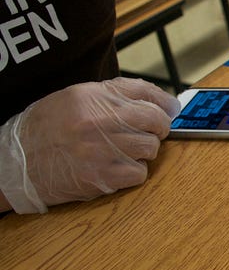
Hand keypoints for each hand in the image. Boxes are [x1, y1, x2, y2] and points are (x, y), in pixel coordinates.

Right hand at [0, 77, 180, 213]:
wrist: (16, 163)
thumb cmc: (47, 129)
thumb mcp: (75, 98)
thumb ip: (116, 95)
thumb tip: (161, 101)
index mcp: (92, 97)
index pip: (145, 92)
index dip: (164, 103)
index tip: (170, 110)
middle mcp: (98, 121)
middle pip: (155, 121)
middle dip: (157, 128)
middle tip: (148, 133)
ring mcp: (101, 150)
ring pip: (151, 148)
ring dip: (143, 151)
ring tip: (125, 150)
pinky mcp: (102, 177)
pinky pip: (140, 173)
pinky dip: (134, 172)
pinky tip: (118, 167)